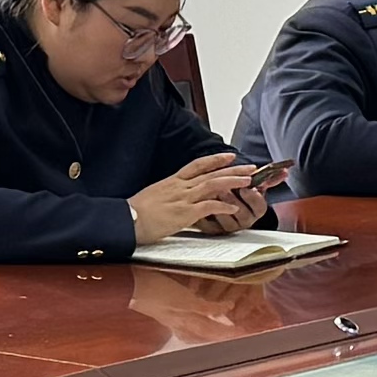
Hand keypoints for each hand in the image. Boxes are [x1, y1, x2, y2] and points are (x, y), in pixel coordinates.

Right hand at [134, 157, 267, 238]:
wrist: (126, 220)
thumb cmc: (135, 212)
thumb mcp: (154, 196)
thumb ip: (169, 194)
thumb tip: (176, 197)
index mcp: (172, 181)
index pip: (197, 165)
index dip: (215, 159)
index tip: (229, 156)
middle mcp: (180, 187)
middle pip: (211, 173)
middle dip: (232, 169)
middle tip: (250, 167)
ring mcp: (183, 199)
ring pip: (213, 185)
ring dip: (232, 182)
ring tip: (248, 181)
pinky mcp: (184, 213)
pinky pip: (208, 207)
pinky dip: (222, 206)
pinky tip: (233, 208)